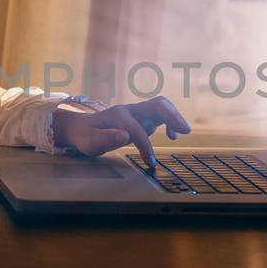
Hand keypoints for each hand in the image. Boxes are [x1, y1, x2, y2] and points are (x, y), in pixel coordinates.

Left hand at [51, 97, 190, 167]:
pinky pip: (160, 114)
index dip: (145, 146)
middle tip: (185, 130)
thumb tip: (125, 136)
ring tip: (183, 132)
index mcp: (117, 116)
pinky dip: (169, 121)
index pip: (137, 129)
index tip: (150, 163)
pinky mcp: (141, 117)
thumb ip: (106, 138)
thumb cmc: (85, 136)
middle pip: (156, 105)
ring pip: (161, 106)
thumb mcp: (89, 141)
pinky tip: (171, 135)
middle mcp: (129, 110)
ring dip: (174, 116)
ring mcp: (136, 112)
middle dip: (172, 116)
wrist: (81, 128)